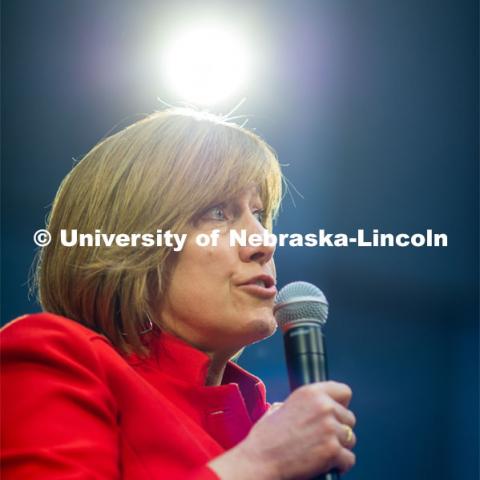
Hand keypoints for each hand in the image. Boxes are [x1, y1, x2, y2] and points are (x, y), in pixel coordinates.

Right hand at [209, 381, 355, 479]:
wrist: (260, 460)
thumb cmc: (266, 437)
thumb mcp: (281, 407)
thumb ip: (301, 405)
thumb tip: (311, 408)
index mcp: (311, 392)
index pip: (344, 391)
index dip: (341, 404)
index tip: (335, 413)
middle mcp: (323, 406)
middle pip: (350, 418)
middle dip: (339, 429)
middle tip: (322, 439)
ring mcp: (329, 428)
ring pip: (351, 439)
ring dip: (340, 447)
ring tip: (321, 452)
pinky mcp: (332, 450)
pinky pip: (349, 458)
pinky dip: (340, 464)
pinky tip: (325, 464)